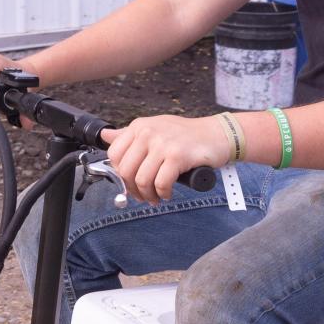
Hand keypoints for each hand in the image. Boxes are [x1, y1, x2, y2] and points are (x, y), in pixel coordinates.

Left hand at [101, 114, 230, 202]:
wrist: (218, 134)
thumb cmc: (188, 135)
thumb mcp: (156, 128)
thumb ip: (130, 135)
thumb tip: (105, 137)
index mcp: (140, 126)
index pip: (114, 155)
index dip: (119, 175)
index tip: (129, 183)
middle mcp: (148, 132)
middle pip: (126, 171)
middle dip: (133, 190)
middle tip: (143, 196)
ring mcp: (163, 144)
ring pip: (142, 180)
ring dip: (148, 195)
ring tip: (156, 198)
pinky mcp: (177, 156)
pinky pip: (161, 183)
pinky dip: (163, 194)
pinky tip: (168, 193)